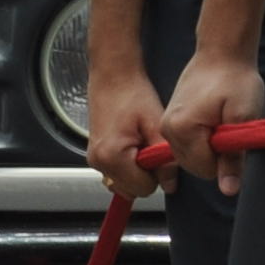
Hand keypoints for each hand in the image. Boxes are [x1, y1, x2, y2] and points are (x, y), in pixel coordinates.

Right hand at [81, 48, 170, 203]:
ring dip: (137, 171)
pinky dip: (127, 165)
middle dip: (146, 174)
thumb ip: (164, 159)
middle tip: (149, 145)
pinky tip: (132, 142)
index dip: (157, 173)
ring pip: (124, 183)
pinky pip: (116, 173)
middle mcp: (98, 162)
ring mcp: (94, 159)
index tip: (157, 152)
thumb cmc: (131, 93)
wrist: (113, 75)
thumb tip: (170, 184)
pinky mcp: (95, 155)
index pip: (144, 188)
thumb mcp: (155, 124)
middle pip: (132, 189)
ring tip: (140, 142)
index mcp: (112, 156)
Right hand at [160, 45, 264, 195]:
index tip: (233, 131)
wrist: (222, 51)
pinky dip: (202, 141)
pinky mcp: (170, 120)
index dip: (227, 157)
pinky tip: (212, 121)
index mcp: (181, 129)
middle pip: (195, 167)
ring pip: (191, 158)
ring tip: (221, 122)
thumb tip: (228, 190)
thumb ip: (233, 158)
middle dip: (216, 155)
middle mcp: (167, 129)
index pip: (205, 169)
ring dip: (209, 148)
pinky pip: (187, 146)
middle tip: (228, 126)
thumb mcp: (242, 117)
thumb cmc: (235, 79)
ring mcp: (166, 125)